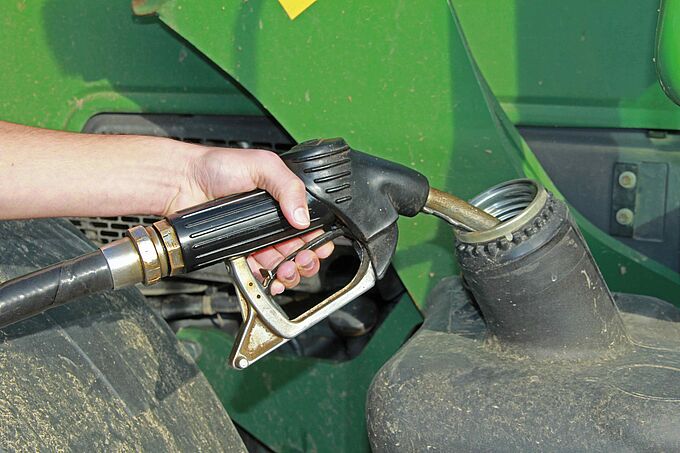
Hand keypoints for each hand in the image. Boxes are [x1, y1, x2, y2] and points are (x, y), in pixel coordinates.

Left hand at [166, 145, 334, 294]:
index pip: (311, 225)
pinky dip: (267, 280)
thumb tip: (302, 216)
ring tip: (286, 271)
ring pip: (283, 264)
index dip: (318, 239)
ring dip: (289, 273)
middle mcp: (273, 220)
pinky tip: (271, 279)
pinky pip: (258, 271)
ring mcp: (257, 237)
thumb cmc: (217, 166)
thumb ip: (288, 186)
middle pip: (301, 249)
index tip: (318, 247)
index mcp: (285, 199)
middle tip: (302, 260)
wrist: (183, 182)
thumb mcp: (262, 165)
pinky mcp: (240, 251)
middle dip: (306, 260)